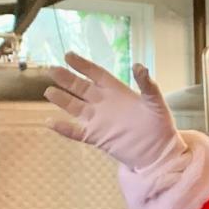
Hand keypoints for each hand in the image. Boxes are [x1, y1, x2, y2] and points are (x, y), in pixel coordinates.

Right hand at [45, 52, 184, 169]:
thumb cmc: (160, 126)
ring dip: (62, 100)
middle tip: (52, 69)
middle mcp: (103, 103)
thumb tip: (139, 66)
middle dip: (66, 79)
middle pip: (80, 88)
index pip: (96, 73)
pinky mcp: (96, 137)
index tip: (68, 55)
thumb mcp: (156, 103)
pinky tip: (50, 122)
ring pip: (74, 107)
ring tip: (48, 91)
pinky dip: (63, 128)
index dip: (82, 64)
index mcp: (116, 91)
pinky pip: (76, 132)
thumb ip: (147, 85)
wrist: (158, 153)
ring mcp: (98, 120)